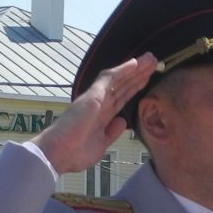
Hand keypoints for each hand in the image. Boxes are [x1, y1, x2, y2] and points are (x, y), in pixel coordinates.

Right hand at [34, 53, 157, 173]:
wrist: (59, 153)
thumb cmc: (75, 152)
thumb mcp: (102, 144)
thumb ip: (112, 132)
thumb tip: (122, 121)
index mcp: (101, 116)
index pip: (121, 97)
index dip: (134, 88)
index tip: (147, 79)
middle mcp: (99, 104)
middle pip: (123, 86)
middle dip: (138, 75)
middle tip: (153, 63)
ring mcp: (96, 98)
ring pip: (119, 79)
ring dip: (135, 69)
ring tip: (150, 59)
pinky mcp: (93, 96)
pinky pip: (110, 79)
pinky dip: (123, 70)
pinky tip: (135, 63)